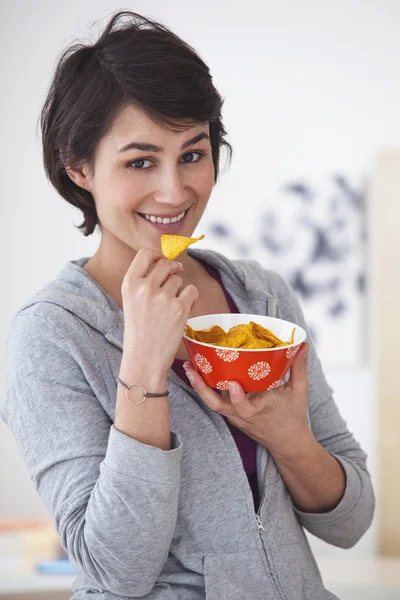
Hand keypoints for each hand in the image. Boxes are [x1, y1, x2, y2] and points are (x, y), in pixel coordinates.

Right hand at [121, 248, 198, 374]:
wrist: (143, 359)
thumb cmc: (139, 331)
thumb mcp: (131, 301)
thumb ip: (144, 281)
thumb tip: (167, 261)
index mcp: (129, 283)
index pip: (145, 253)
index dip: (158, 255)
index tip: (163, 262)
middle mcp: (144, 287)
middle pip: (166, 263)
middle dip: (173, 270)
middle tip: (174, 280)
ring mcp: (162, 297)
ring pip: (179, 278)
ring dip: (180, 289)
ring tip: (173, 306)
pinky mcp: (179, 308)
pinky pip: (192, 290)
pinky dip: (192, 299)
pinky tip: (184, 310)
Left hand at [183, 343, 309, 457]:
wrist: (287, 443)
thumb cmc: (293, 416)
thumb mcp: (299, 391)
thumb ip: (299, 367)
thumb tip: (304, 344)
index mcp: (260, 409)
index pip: (245, 407)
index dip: (238, 398)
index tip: (234, 384)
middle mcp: (243, 414)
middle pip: (217, 405)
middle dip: (202, 388)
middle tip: (191, 368)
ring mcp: (235, 416)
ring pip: (212, 403)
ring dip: (198, 387)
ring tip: (189, 367)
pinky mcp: (231, 415)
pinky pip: (215, 402)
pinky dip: (205, 389)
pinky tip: (198, 372)